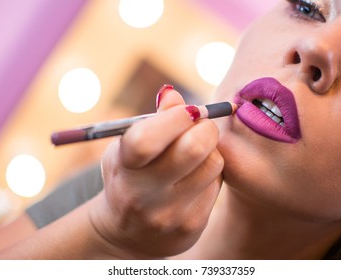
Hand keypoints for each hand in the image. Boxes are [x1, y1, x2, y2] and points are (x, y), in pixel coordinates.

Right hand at [90, 87, 223, 257]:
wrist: (127, 234)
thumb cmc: (129, 178)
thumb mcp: (127, 149)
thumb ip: (151, 121)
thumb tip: (173, 93)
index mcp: (122, 168)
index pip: (147, 139)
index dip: (175, 117)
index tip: (187, 110)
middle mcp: (143, 195)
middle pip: (193, 148)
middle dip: (204, 127)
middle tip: (200, 125)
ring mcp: (170, 214)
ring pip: (213, 163)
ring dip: (210, 150)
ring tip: (195, 153)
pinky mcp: (192, 226)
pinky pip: (217, 184)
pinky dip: (210, 172)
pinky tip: (195, 177)